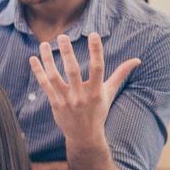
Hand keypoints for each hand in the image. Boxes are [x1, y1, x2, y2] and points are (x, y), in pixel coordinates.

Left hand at [28, 32, 139, 146]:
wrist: (84, 135)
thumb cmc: (99, 110)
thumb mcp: (110, 93)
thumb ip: (120, 74)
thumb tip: (137, 60)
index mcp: (97, 91)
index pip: (98, 68)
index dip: (96, 51)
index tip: (93, 35)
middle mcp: (81, 95)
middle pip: (73, 71)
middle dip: (67, 53)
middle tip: (62, 36)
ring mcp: (66, 99)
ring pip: (54, 77)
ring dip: (48, 60)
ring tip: (44, 44)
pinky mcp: (55, 103)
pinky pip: (44, 85)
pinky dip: (38, 72)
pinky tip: (33, 58)